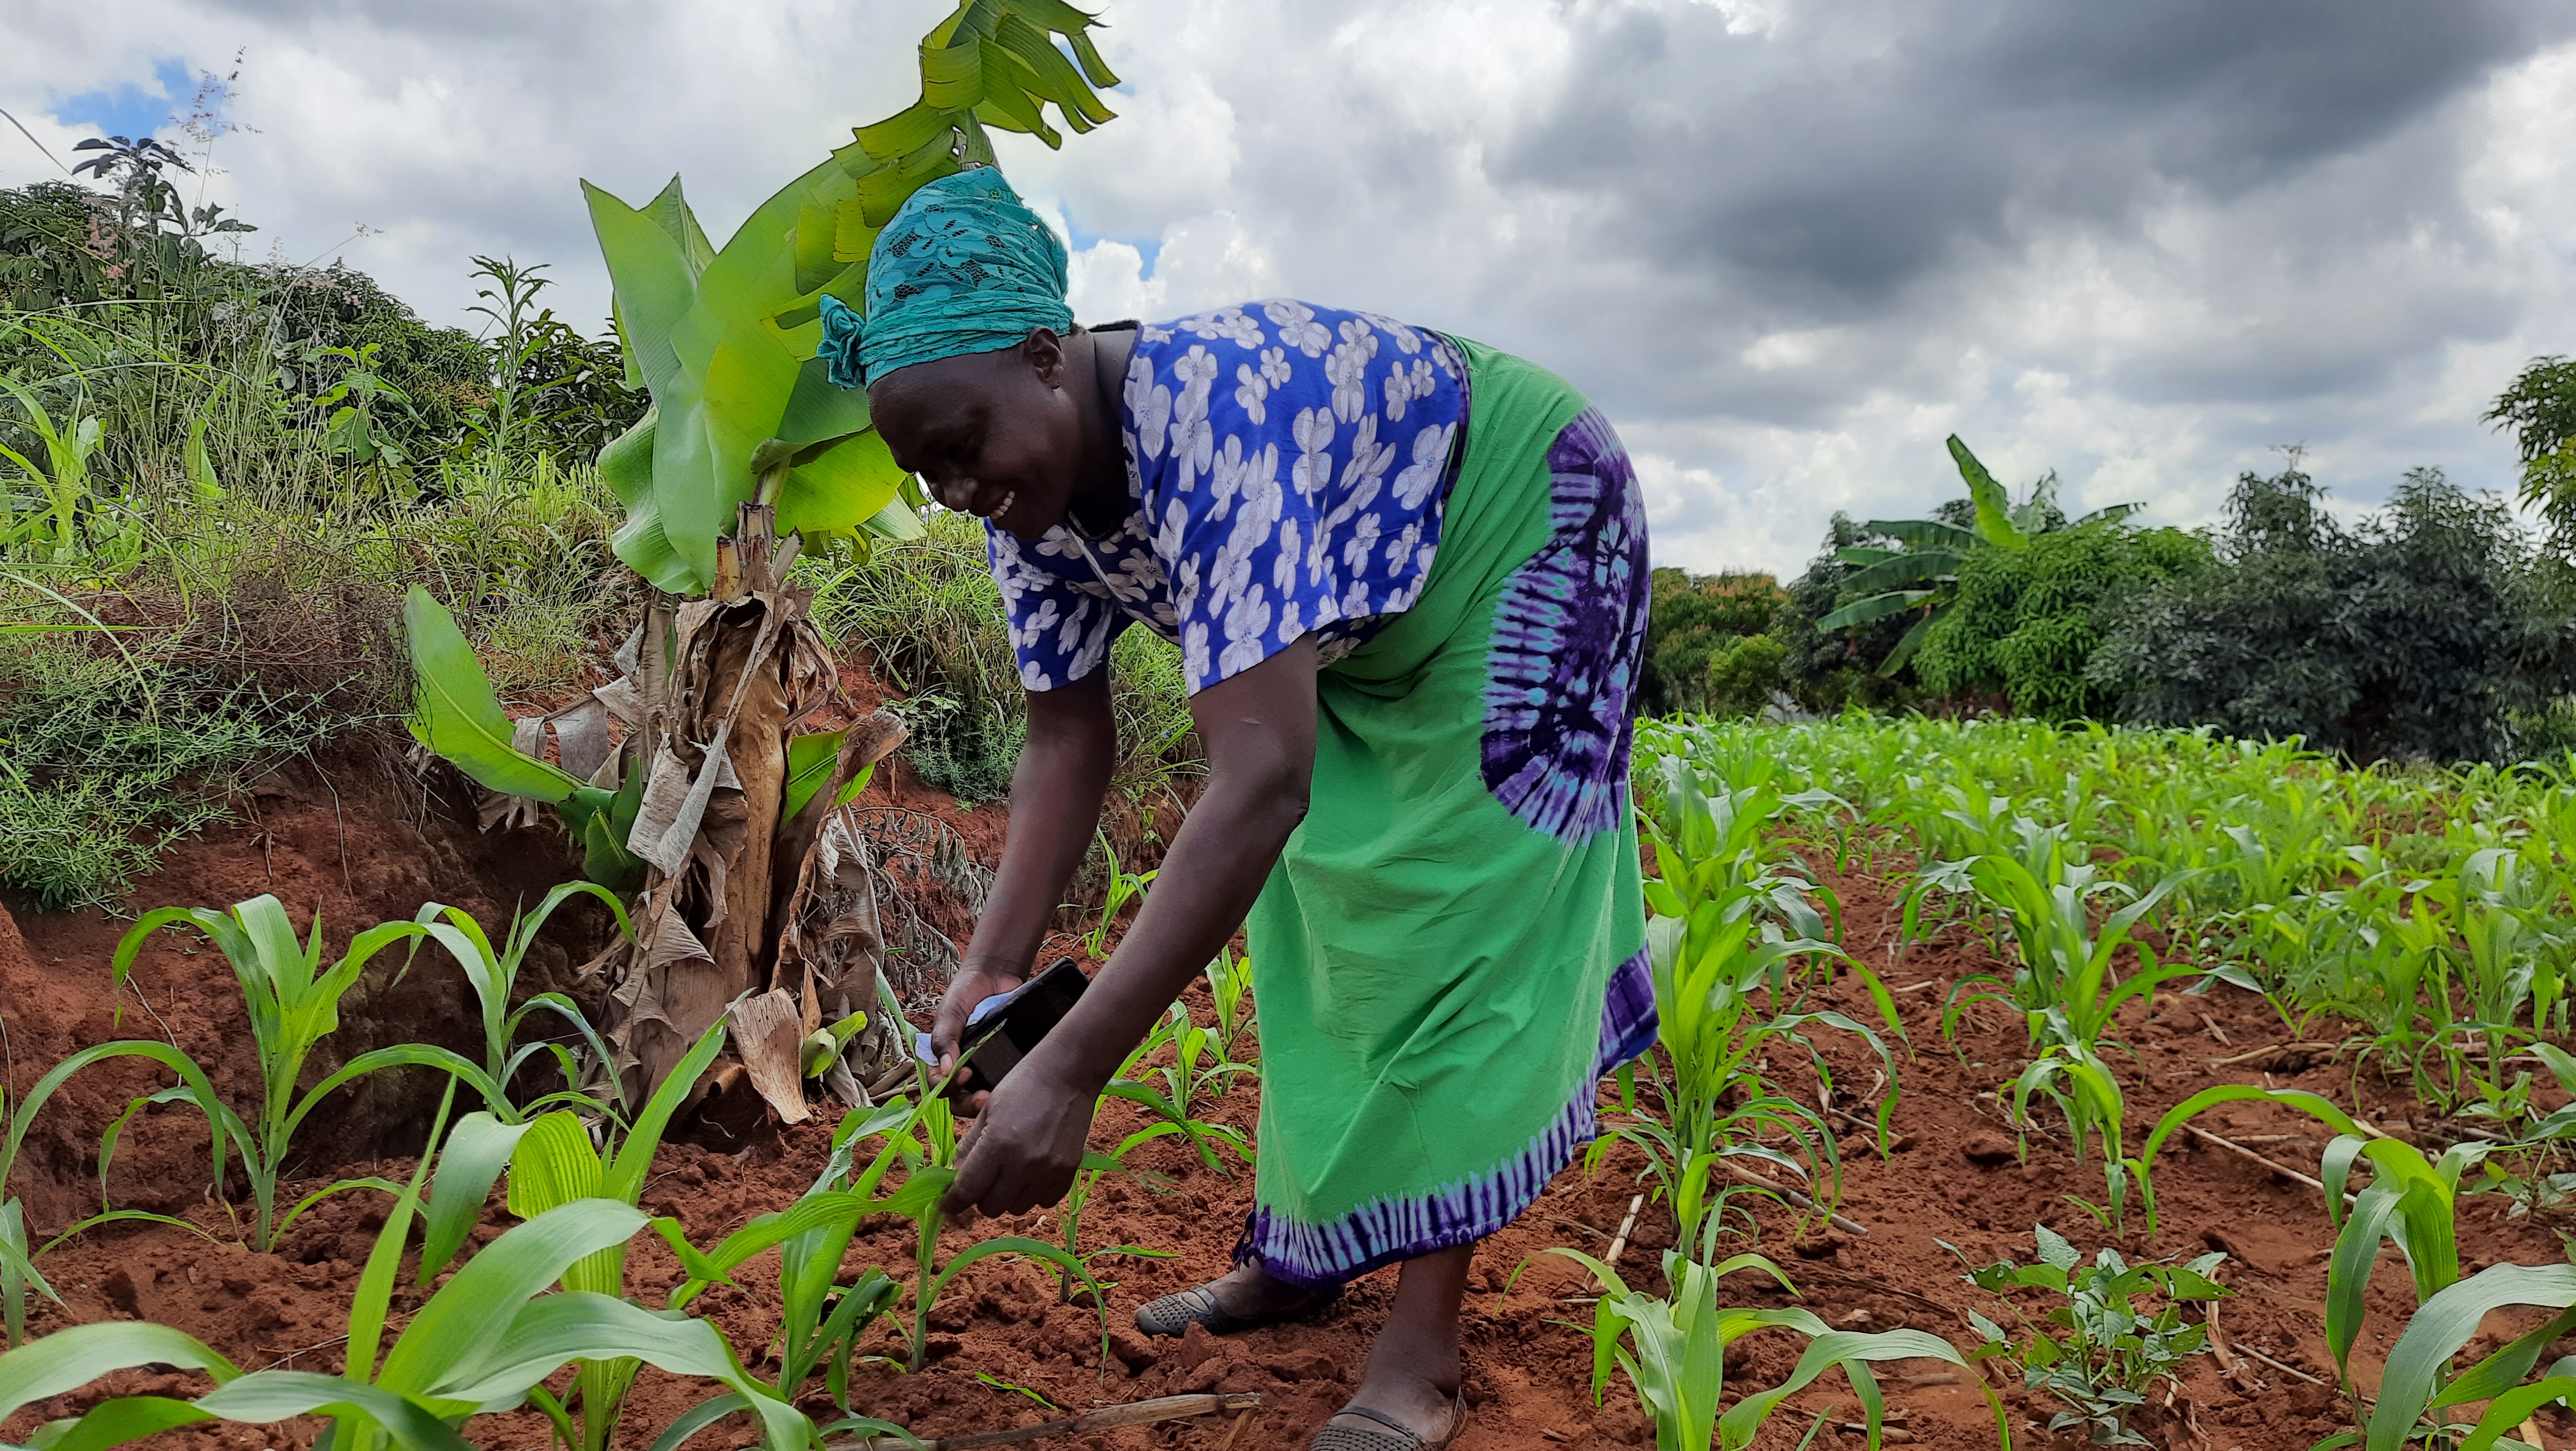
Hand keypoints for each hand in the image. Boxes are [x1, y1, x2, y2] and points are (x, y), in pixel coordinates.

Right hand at [930, 960, 1029, 1109]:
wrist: (995, 975)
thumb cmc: (966, 991)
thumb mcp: (950, 1012)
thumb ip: (944, 1038)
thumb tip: (945, 1070)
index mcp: (941, 1057)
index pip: (937, 1084)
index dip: (948, 1087)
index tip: (965, 1075)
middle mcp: (959, 1067)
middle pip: (958, 1099)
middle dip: (968, 1104)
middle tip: (983, 1099)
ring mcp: (982, 1067)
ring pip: (978, 1096)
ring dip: (984, 1103)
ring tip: (996, 1098)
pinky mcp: (1002, 1063)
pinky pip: (1001, 1081)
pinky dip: (1004, 1088)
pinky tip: (1013, 1087)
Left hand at [940, 1054, 1096, 1217]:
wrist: (1069, 1073)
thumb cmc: (1023, 1084)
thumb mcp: (987, 1110)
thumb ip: (969, 1146)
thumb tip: (955, 1175)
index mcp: (997, 1144)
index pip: (967, 1191)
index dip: (952, 1202)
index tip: (947, 1203)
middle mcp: (1022, 1163)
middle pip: (990, 1207)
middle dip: (979, 1197)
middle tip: (982, 1179)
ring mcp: (1048, 1170)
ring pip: (1016, 1208)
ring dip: (1007, 1196)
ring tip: (1009, 1174)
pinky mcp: (1068, 1171)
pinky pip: (1044, 1202)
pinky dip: (1033, 1194)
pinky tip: (1031, 1174)